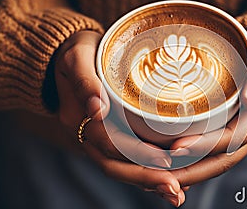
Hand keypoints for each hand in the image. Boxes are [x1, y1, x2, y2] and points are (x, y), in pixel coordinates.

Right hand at [53, 31, 185, 205]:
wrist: (70, 58)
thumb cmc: (76, 52)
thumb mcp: (75, 56)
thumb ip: (84, 80)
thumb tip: (97, 109)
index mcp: (77, 118)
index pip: (108, 143)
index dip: (136, 153)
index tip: (165, 160)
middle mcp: (86, 136)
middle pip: (114, 165)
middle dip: (146, 178)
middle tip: (176, 188)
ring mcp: (97, 141)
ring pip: (121, 169)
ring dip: (148, 183)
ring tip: (177, 193)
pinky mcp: (110, 138)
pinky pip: (126, 162)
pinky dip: (147, 175)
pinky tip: (171, 181)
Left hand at [169, 29, 246, 185]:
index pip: (232, 138)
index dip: (204, 146)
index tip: (176, 148)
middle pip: (223, 160)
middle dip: (191, 171)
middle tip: (158, 173)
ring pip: (218, 163)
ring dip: (191, 174)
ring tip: (159, 178)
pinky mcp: (236, 135)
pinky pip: (216, 155)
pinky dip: (195, 165)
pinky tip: (172, 168)